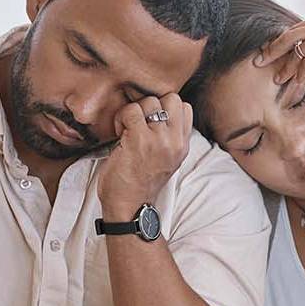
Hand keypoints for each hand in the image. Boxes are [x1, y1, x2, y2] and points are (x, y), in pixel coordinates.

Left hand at [98, 93, 192, 217]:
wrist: (129, 207)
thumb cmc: (140, 184)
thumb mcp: (166, 161)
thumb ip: (169, 138)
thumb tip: (159, 113)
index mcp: (182, 146)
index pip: (185, 107)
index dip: (165, 108)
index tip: (151, 123)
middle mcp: (175, 142)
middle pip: (171, 98)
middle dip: (151, 105)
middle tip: (139, 124)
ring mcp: (159, 140)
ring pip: (149, 101)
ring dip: (133, 112)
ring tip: (126, 130)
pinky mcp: (138, 139)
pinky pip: (131, 110)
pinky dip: (120, 118)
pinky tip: (119, 134)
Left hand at [252, 10, 304, 95]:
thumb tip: (297, 52)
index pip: (296, 29)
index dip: (280, 42)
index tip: (268, 52)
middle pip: (290, 36)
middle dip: (273, 50)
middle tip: (259, 61)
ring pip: (297, 53)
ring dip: (286, 68)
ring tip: (278, 78)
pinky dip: (299, 76)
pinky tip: (295, 83)